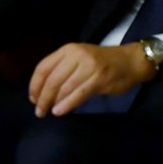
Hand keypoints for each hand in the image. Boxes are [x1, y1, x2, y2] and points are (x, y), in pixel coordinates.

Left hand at [28, 42, 154, 117]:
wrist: (130, 61)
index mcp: (67, 50)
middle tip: (39, 111)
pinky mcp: (99, 79)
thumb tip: (44, 91)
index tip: (32, 98)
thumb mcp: (79, 58)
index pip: (43, 67)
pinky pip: (78, 94)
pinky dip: (67, 104)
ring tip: (48, 113)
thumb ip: (62, 69)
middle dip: (42, 97)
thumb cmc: (102, 61)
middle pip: (52, 79)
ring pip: (64, 87)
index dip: (35, 84)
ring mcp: (88, 66)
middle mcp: (75, 56)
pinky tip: (60, 111)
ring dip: (53, 102)